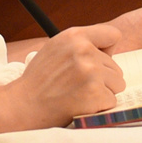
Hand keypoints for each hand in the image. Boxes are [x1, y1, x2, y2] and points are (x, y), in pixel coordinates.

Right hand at [9, 32, 124, 127]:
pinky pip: (112, 101)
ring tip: (79, 94)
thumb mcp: (55, 48)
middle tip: (78, 85)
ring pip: (117, 84)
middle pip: (116, 66)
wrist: (23, 105)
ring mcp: (91, 72)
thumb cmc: (39, 80)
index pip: (113, 35)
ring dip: (103, 93)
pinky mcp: (95, 93)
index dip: (108, 50)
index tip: (98, 61)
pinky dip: (99, 107)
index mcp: (74, 36)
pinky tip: (80, 105)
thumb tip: (110, 50)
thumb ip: (80, 44)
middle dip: (103, 78)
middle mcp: (84, 50)